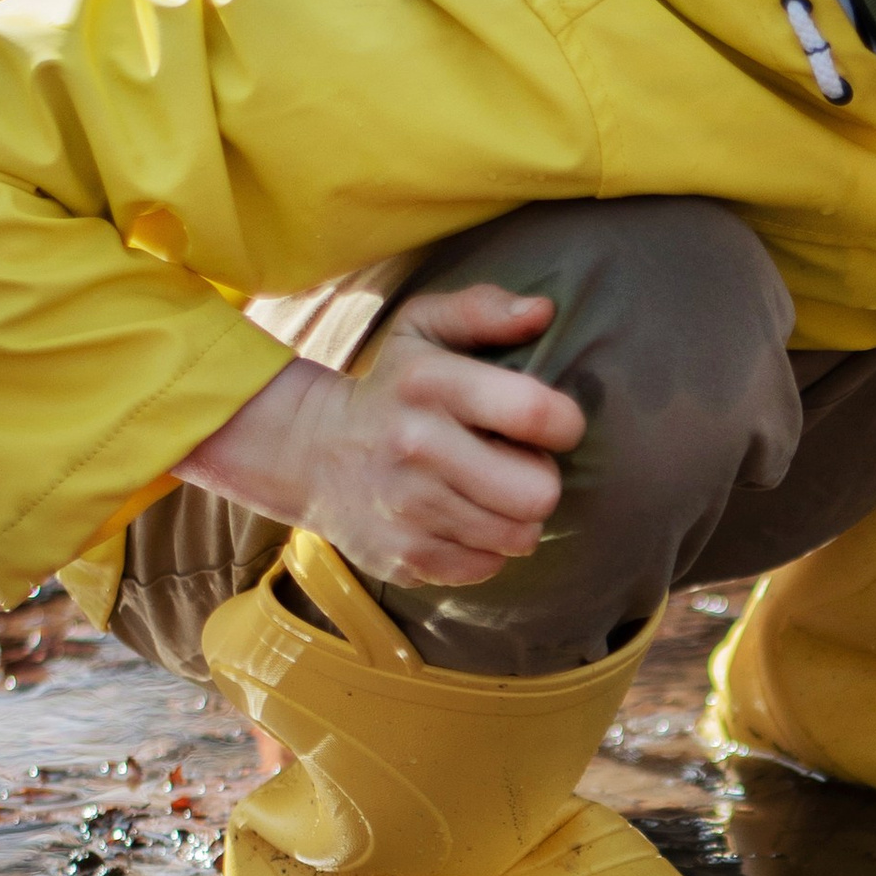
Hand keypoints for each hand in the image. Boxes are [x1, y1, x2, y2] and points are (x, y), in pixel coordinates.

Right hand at [177, 287, 585, 587]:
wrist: (310, 453)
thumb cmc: (390, 387)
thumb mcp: (423, 329)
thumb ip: (483, 309)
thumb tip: (543, 311)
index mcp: (429, 384)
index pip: (537, 414)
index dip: (564, 424)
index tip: (552, 425)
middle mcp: (417, 447)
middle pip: (539, 492)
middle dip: (538, 478)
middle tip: (512, 464)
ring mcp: (408, 509)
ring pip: (520, 536)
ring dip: (514, 517)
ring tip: (486, 491)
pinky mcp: (406, 557)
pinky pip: (488, 566)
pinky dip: (483, 548)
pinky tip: (459, 519)